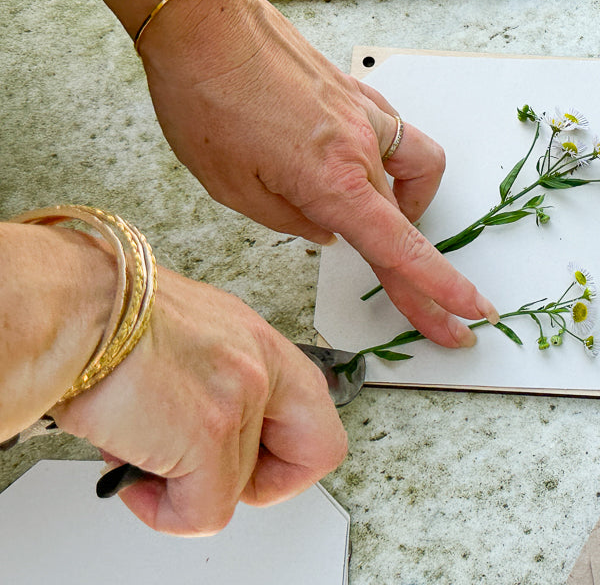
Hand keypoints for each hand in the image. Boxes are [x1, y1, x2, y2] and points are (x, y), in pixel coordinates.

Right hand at [50, 266, 347, 535]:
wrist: (64, 306)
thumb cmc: (104, 314)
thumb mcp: (182, 336)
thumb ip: (213, 378)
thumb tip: (197, 426)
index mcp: (256, 340)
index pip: (316, 411)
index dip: (283, 453)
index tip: (244, 460)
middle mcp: (259, 362)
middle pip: (311, 451)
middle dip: (258, 480)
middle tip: (207, 474)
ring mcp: (240, 397)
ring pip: (238, 486)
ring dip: (182, 486)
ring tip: (137, 450)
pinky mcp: (208, 433)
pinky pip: (203, 512)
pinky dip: (163, 512)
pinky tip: (131, 472)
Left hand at [136, 0, 496, 346]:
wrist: (203, 20)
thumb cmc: (206, 96)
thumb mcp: (232, 187)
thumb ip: (288, 221)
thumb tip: (325, 232)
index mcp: (332, 180)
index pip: (400, 249)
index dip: (438, 289)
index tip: (470, 313)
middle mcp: (362, 147)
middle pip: (406, 223)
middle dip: (417, 269)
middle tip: (433, 308)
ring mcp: (366, 114)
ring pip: (417, 171)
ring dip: (410, 203)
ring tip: (374, 215)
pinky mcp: (358, 92)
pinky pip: (393, 136)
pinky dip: (384, 160)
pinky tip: (349, 162)